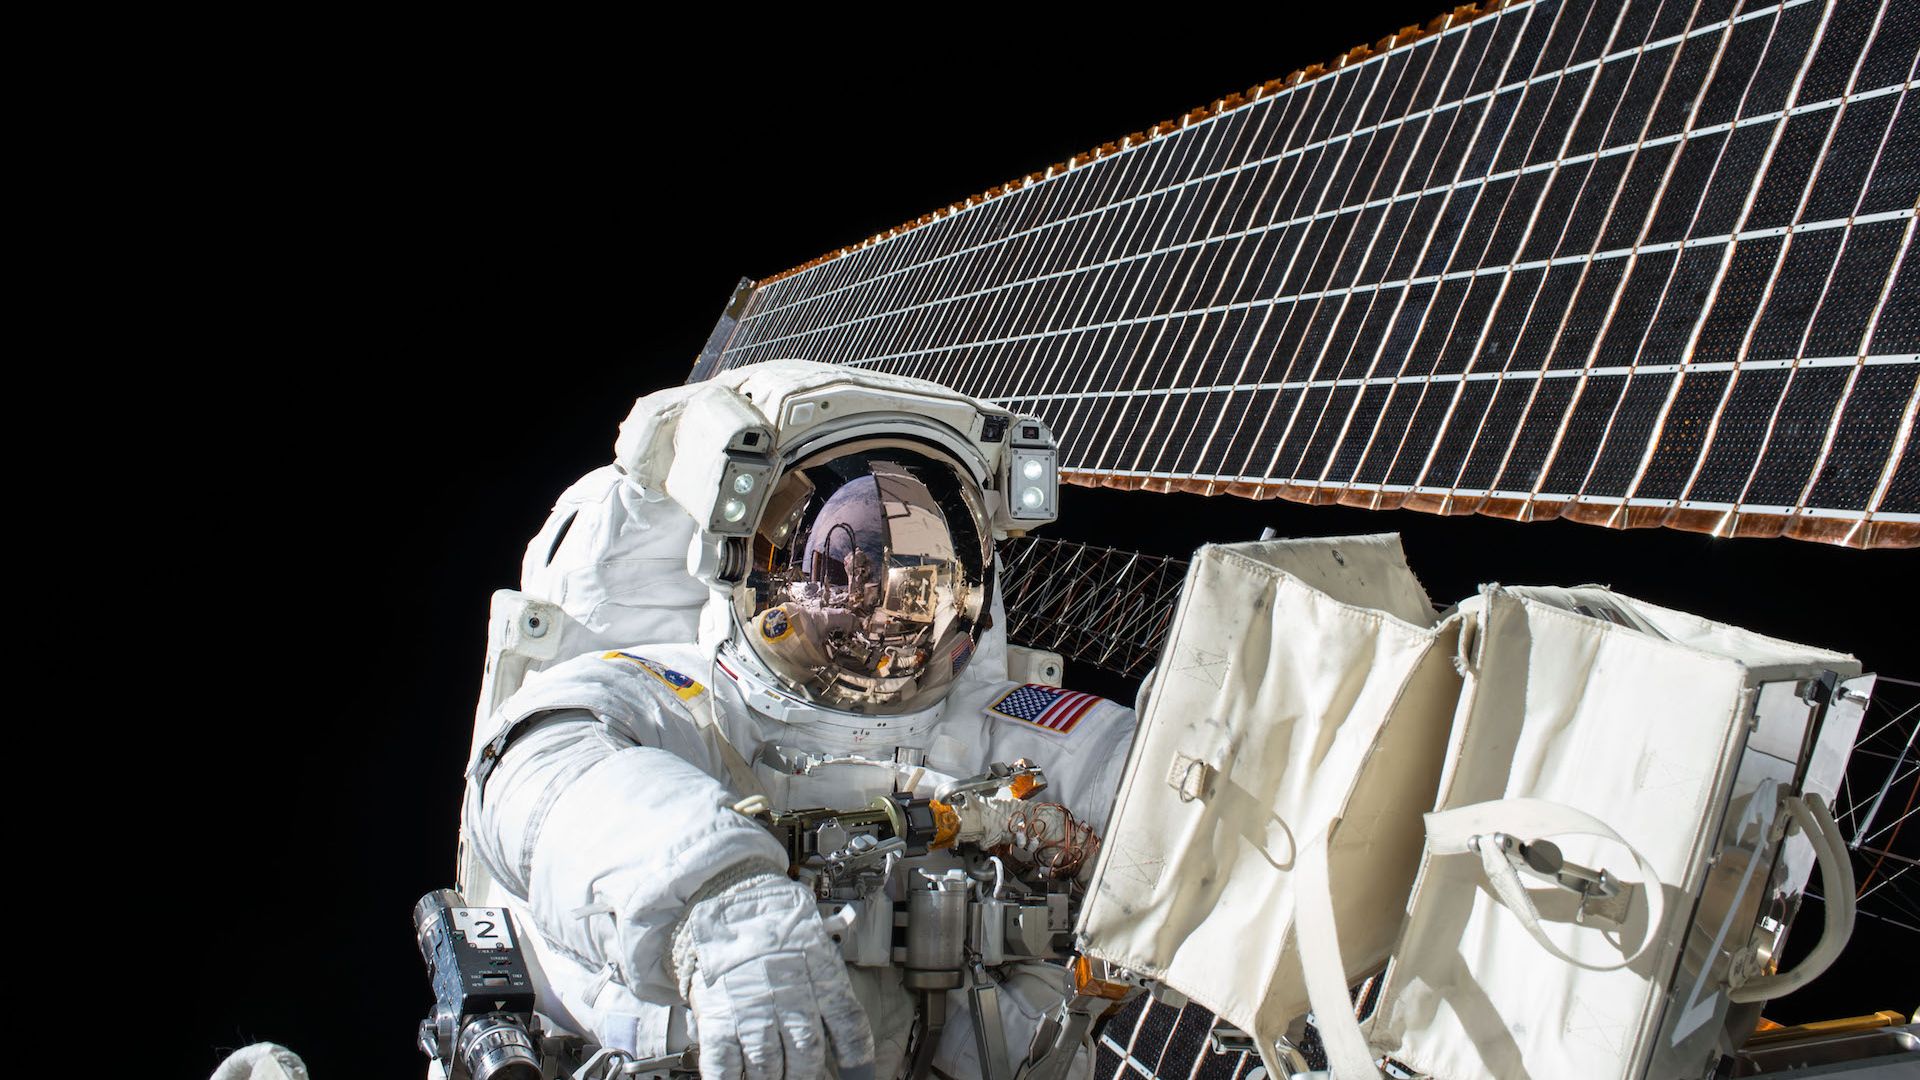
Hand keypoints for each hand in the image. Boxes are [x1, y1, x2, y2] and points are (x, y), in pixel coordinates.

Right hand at [675, 869, 874, 1078]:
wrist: (724, 892)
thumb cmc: (769, 916)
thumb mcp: (812, 938)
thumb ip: (824, 978)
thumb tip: (834, 1020)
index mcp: (820, 972)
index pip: (849, 1026)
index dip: (857, 1060)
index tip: (859, 1076)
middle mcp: (790, 992)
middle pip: (808, 1052)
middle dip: (806, 1073)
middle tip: (803, 1076)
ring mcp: (753, 1006)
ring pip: (770, 1065)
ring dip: (772, 1078)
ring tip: (772, 1078)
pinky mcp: (719, 1015)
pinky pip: (725, 1064)